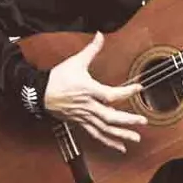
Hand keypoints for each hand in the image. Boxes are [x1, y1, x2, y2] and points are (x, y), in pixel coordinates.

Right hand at [43, 32, 145, 153]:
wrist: (40, 93)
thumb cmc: (58, 78)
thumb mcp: (76, 62)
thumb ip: (91, 50)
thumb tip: (99, 35)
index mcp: (88, 90)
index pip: (111, 94)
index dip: (126, 92)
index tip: (138, 89)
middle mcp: (88, 106)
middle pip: (110, 116)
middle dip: (127, 120)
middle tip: (143, 121)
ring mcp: (84, 116)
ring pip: (104, 128)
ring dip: (121, 134)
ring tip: (135, 138)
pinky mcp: (80, 122)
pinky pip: (96, 134)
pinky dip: (108, 141)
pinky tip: (119, 146)